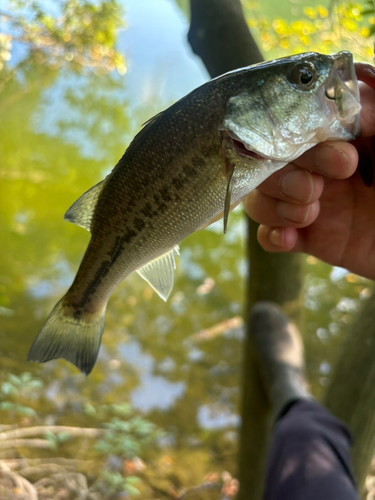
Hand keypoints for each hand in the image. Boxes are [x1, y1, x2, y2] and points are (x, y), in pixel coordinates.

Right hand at [243, 81, 374, 279]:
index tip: (342, 154)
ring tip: (307, 215)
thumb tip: (351, 87)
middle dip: (286, 173)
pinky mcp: (310, 237)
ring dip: (273, 204)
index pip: (298, 119)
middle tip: (315, 188)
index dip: (304, 135)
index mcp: (346, 136)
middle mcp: (322, 164)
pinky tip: (290, 238)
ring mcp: (313, 200)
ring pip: (261, 193)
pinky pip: (269, 233)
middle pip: (270, 158)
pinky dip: (272, 235)